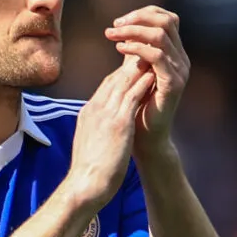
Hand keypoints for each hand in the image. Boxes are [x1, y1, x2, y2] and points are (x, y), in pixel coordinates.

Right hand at [64, 62, 156, 209]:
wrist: (84, 185)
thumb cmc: (88, 171)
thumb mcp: (90, 142)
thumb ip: (96, 130)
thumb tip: (101, 129)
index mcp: (88, 113)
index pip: (105, 86)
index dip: (121, 74)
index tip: (133, 66)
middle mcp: (95, 108)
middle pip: (114, 78)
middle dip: (130, 64)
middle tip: (144, 50)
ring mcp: (105, 114)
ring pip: (122, 82)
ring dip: (138, 67)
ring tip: (152, 54)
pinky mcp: (117, 123)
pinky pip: (131, 97)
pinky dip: (142, 83)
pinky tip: (153, 74)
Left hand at [104, 6, 188, 151]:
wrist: (146, 138)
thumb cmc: (137, 107)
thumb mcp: (134, 72)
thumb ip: (135, 51)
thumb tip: (123, 28)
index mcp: (174, 54)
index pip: (166, 18)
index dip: (143, 14)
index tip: (119, 22)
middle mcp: (181, 59)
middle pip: (166, 21)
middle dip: (137, 18)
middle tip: (114, 26)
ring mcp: (179, 71)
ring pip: (160, 35)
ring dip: (132, 31)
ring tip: (112, 35)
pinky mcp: (173, 83)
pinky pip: (157, 56)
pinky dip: (136, 48)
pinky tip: (119, 49)